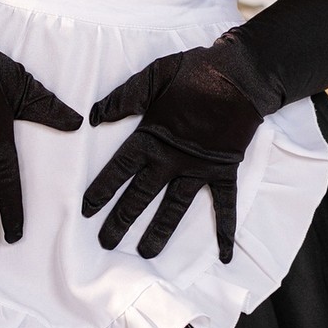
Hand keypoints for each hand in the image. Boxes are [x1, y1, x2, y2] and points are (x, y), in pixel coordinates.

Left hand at [81, 43, 267, 262]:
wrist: (241, 75)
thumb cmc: (194, 72)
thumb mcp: (154, 75)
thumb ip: (124, 97)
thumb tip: (94, 116)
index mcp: (152, 137)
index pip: (120, 169)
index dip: (102, 190)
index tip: (87, 210)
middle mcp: (172, 159)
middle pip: (141, 196)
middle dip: (122, 220)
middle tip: (107, 243)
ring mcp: (199, 169)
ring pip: (174, 208)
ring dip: (160, 232)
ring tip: (146, 254)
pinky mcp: (224, 171)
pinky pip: (226, 205)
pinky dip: (226, 230)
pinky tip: (225, 255)